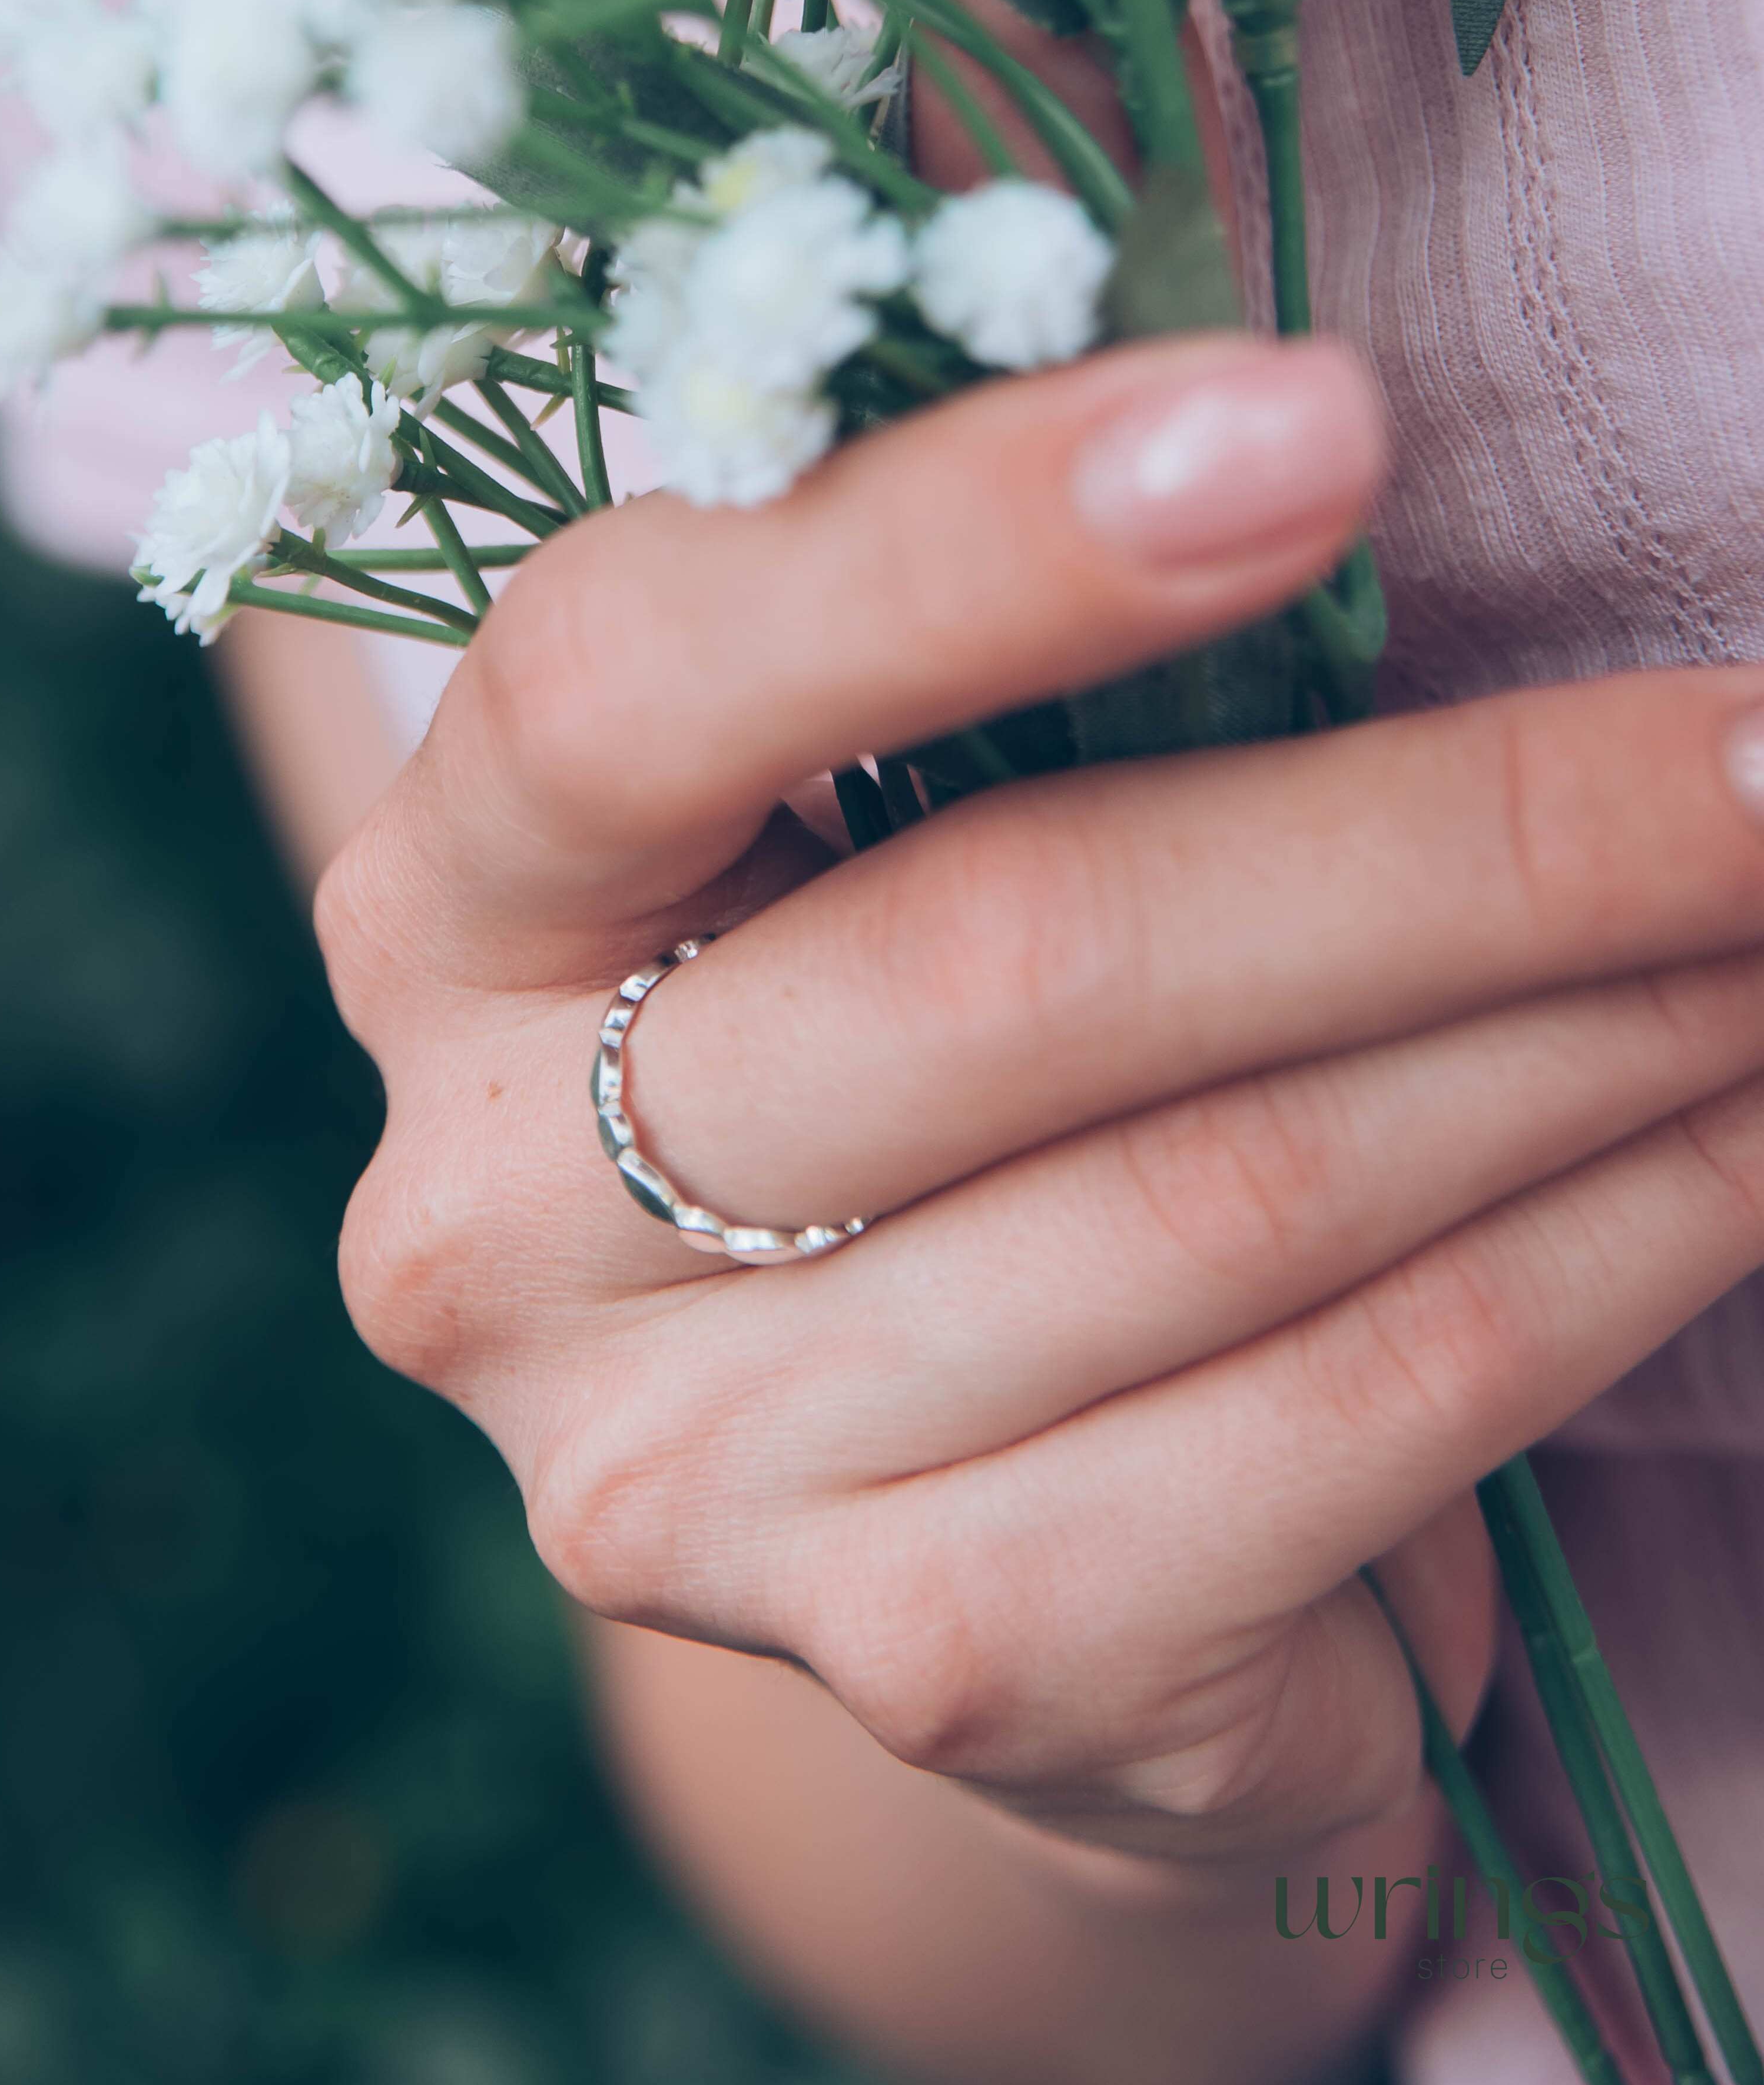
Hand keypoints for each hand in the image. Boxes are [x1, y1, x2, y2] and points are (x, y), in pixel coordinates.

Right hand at [316, 330, 1763, 1863]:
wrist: (941, 1498)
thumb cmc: (923, 1064)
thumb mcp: (866, 842)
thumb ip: (981, 678)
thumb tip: (1313, 446)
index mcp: (450, 915)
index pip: (633, 690)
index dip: (957, 551)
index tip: (1318, 432)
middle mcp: (498, 1209)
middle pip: (1004, 960)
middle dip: (1457, 835)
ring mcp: (688, 1467)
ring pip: (1223, 1196)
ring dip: (1588, 1034)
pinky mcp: (927, 1652)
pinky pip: (1334, 1424)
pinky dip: (1599, 1261)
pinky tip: (1749, 1148)